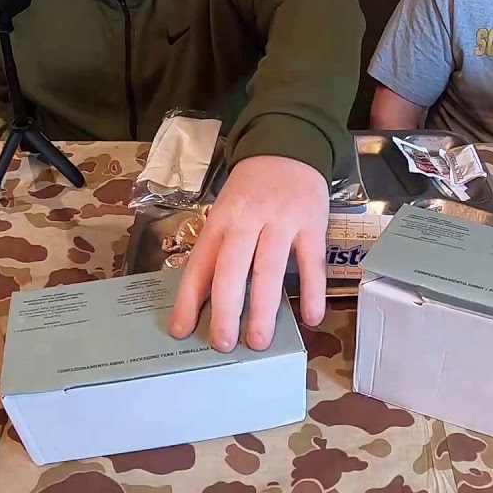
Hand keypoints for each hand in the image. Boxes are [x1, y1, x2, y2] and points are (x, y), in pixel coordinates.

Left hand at [169, 155, 328, 351]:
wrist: (288, 147)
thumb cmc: (252, 188)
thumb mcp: (226, 210)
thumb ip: (219, 247)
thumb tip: (205, 298)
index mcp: (220, 220)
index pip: (200, 263)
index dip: (188, 299)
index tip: (181, 330)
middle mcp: (247, 220)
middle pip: (231, 268)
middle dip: (226, 310)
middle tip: (223, 344)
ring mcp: (281, 221)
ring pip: (268, 269)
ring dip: (263, 309)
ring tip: (259, 341)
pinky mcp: (312, 223)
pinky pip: (311, 262)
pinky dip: (311, 291)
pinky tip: (310, 318)